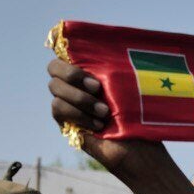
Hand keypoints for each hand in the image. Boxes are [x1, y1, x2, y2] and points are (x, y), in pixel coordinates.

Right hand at [47, 58, 168, 177]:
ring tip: (105, 113)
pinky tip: (97, 125)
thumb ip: (110, 69)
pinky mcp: (65, 122)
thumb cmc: (139, 117)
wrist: (139, 149)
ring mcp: (67, 103)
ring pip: (55, 88)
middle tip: (98, 88)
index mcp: (88, 71)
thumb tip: (103, 44)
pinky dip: (78, 114)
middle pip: (53, 67)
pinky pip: (58, 108)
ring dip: (81, 99)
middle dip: (74, 74)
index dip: (66, 52)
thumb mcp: (127, 87)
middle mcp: (74, 85)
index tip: (90, 62)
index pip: (63, 50)